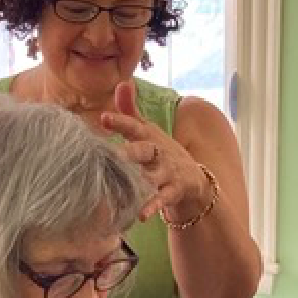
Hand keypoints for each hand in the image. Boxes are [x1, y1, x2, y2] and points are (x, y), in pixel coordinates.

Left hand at [101, 80, 207, 222]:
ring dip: (139, 181)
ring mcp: (167, 172)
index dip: (120, 121)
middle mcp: (157, 152)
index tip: (104, 118)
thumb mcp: (147, 130)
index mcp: (148, 136)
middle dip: (130, 152)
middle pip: (144, 150)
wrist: (194, 179)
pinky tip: (140, 214)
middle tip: (113, 155)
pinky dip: (151, 206)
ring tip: (124, 186)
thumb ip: (131, 110)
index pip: (134, 126)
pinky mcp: (174, 191)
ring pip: (151, 176)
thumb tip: (122, 82)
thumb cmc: (160, 152)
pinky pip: (161, 199)